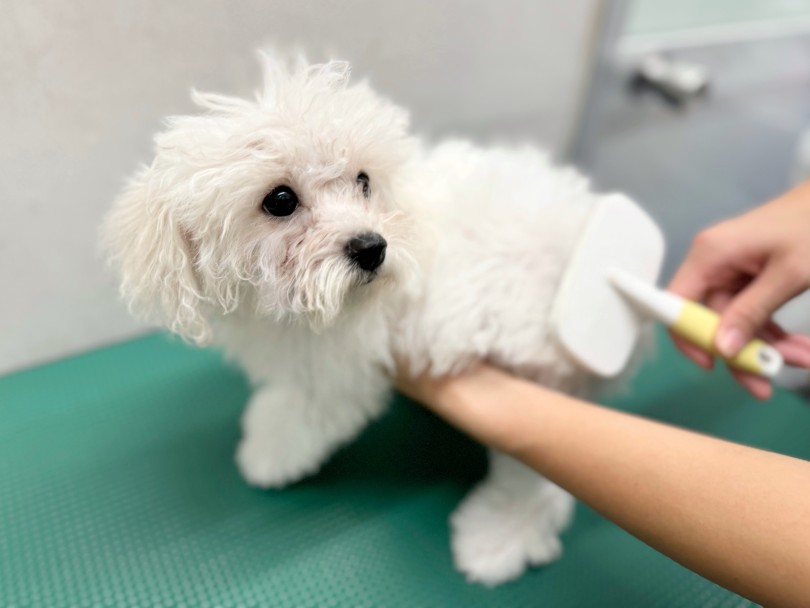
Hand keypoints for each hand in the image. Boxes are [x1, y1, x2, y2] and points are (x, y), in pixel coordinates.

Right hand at [668, 182, 809, 398]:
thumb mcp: (790, 273)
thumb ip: (753, 311)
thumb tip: (724, 349)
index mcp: (710, 255)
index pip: (677, 304)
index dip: (688, 336)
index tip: (713, 365)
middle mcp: (713, 263)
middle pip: (712, 320)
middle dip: (743, 350)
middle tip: (766, 382)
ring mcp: (732, 269)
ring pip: (736, 321)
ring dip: (767, 345)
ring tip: (803, 358)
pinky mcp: (751, 275)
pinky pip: (752, 311)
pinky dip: (774, 331)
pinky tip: (799, 347)